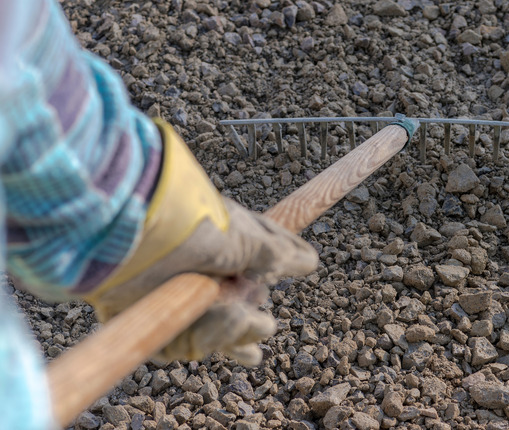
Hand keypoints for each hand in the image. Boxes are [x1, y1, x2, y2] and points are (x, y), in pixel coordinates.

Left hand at [85, 120, 317, 364]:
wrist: (133, 236)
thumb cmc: (193, 225)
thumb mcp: (249, 236)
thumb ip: (281, 255)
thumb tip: (311, 261)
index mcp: (233, 249)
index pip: (271, 264)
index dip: (289, 267)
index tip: (305, 266)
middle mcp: (213, 278)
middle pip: (252, 312)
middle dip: (253, 316)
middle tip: (238, 293)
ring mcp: (189, 304)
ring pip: (230, 337)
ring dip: (233, 325)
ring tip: (222, 304)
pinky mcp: (164, 325)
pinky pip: (194, 347)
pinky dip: (203, 334)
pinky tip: (201, 314)